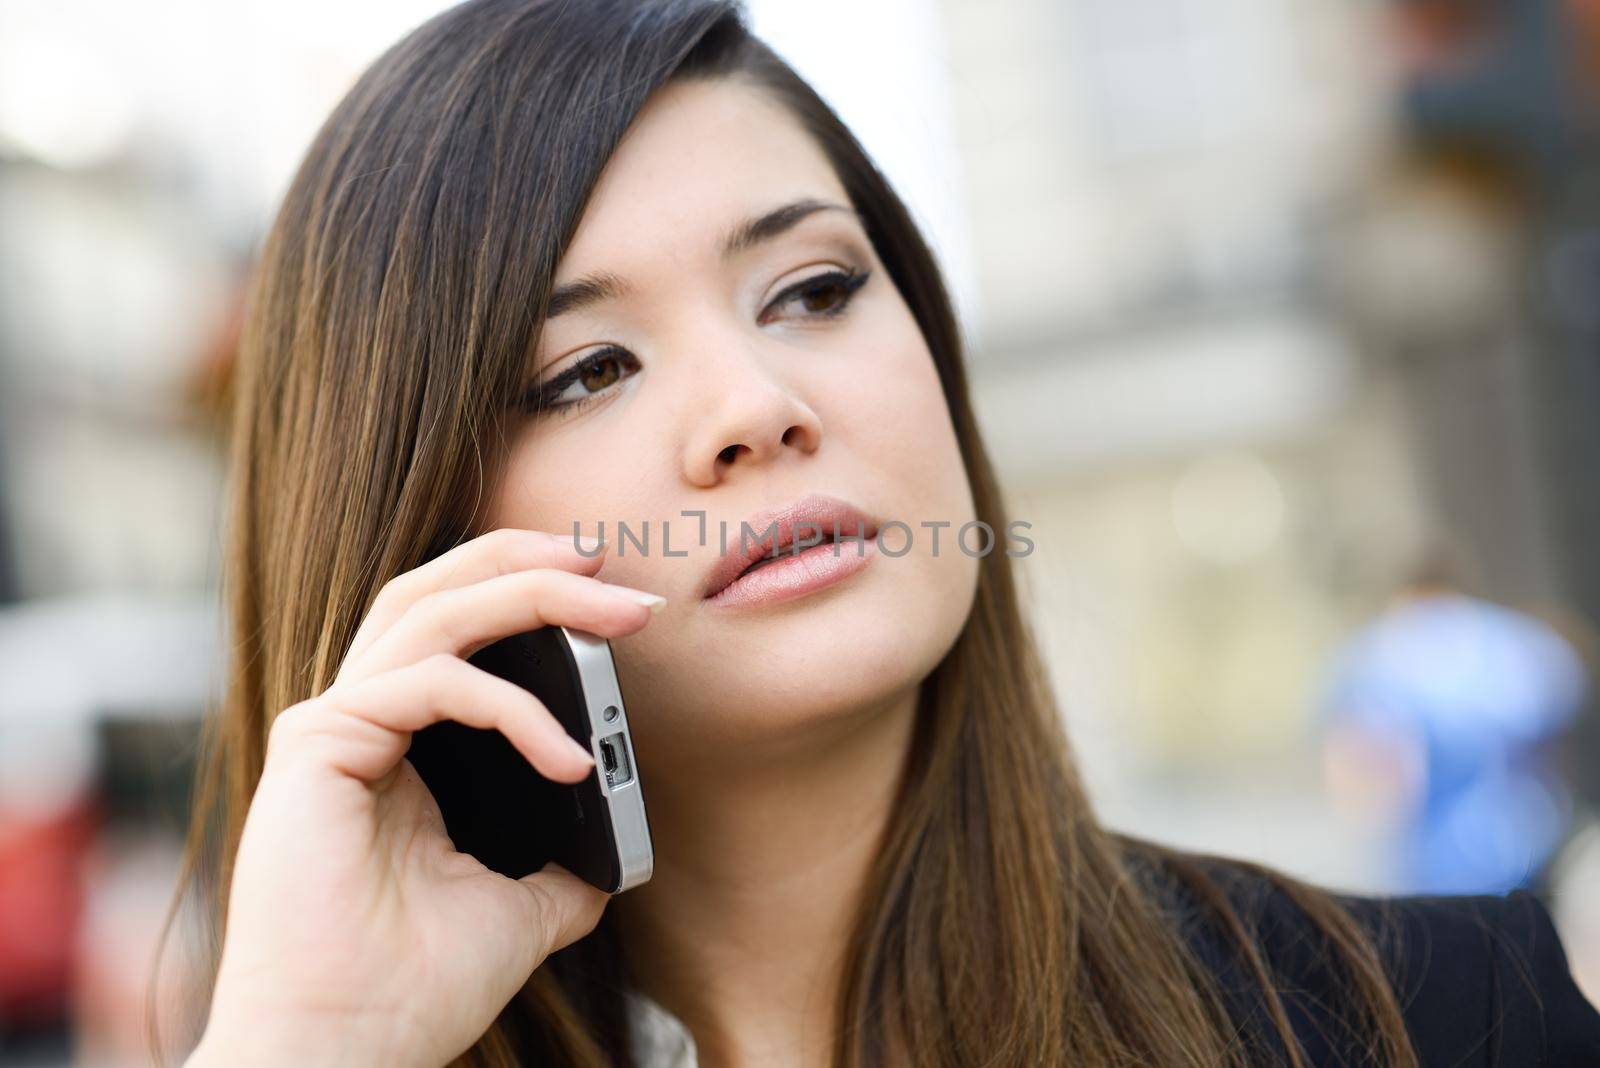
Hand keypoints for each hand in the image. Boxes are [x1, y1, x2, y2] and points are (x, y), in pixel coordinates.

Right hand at [187, 529, 662, 1067]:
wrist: (351, 1050)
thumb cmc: (415, 987)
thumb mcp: (522, 904)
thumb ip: (562, 858)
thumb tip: (617, 841)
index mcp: (399, 746)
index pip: (458, 631)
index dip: (533, 596)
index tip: (619, 603)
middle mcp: (360, 721)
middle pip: (438, 591)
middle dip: (532, 565)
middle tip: (614, 565)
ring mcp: (333, 726)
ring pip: (433, 612)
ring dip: (533, 597)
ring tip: (619, 612)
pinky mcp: (318, 744)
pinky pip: (434, 683)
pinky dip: (515, 708)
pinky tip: (570, 758)